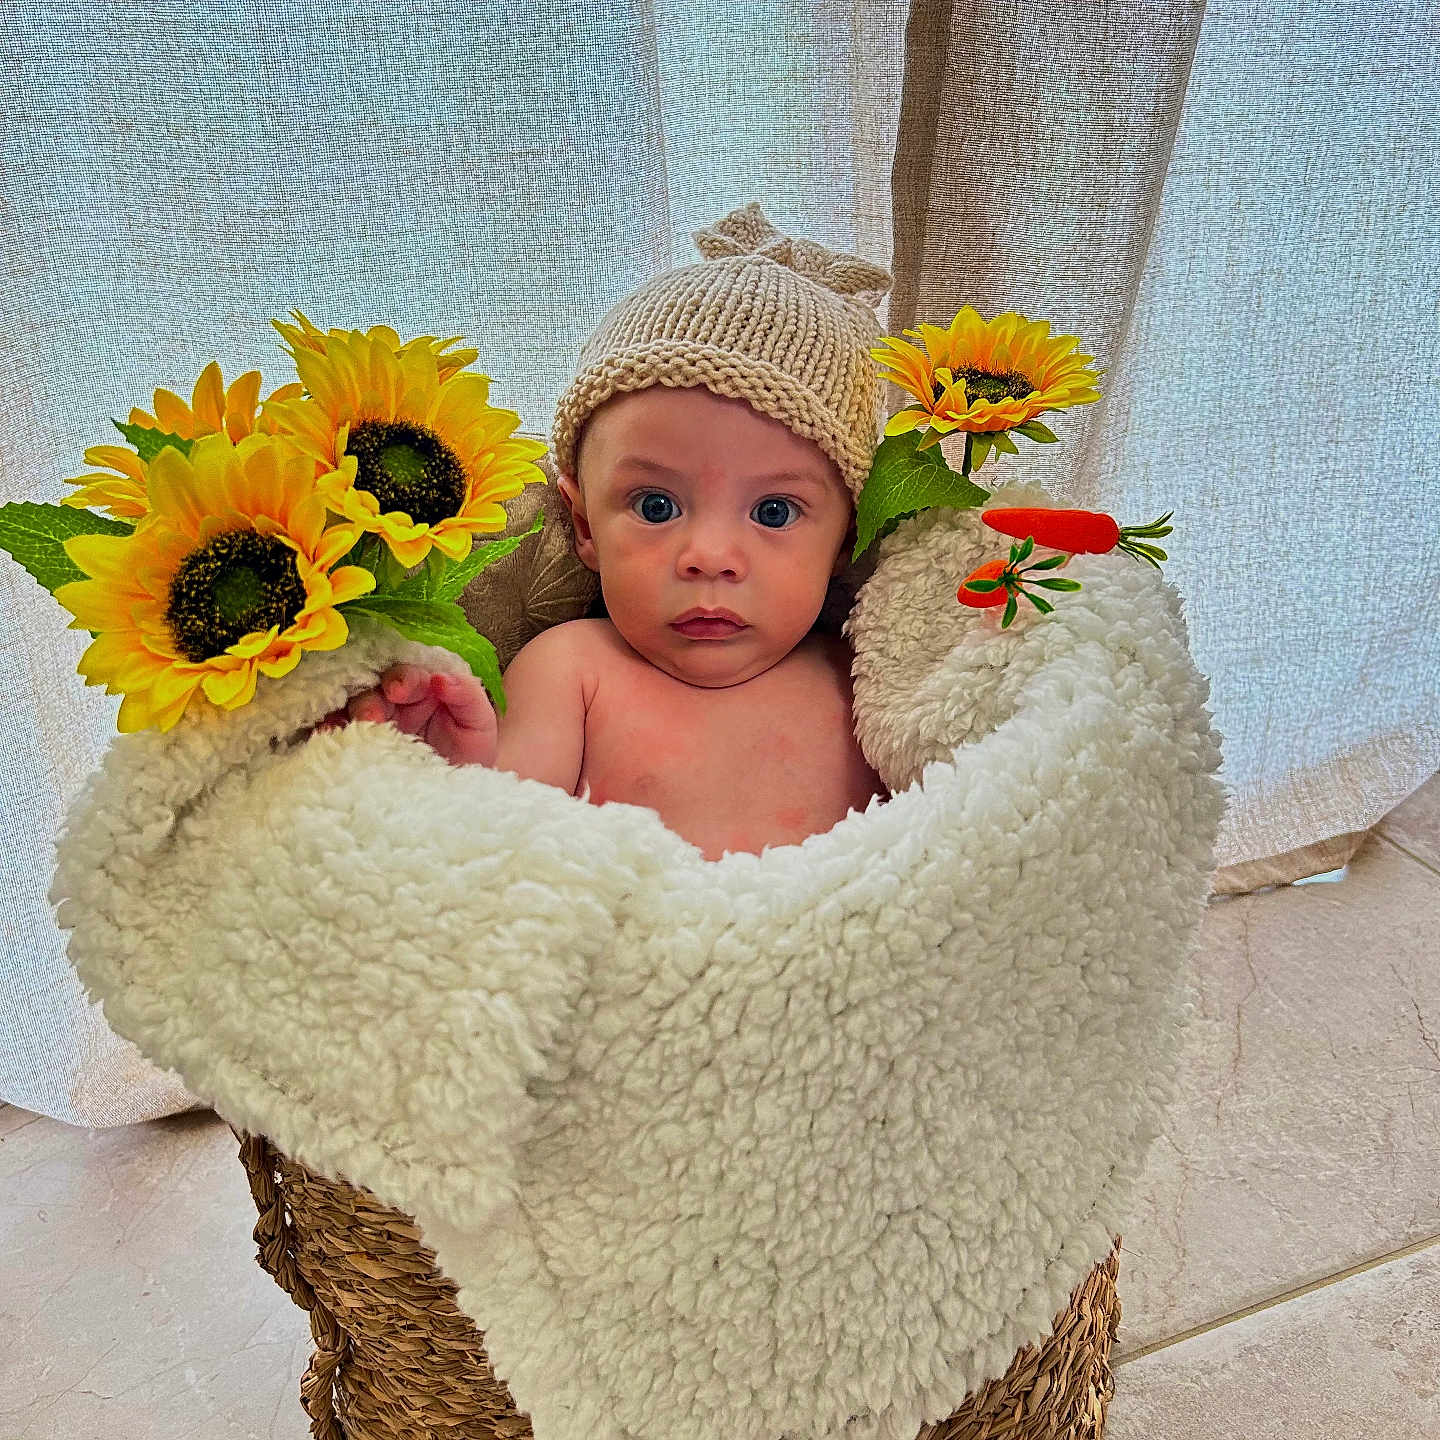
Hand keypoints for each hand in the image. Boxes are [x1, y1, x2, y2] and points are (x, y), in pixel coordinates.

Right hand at [315, 664, 498, 766]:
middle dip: (369, 700)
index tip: (398, 691)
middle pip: (372, 689)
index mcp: (422, 687)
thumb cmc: (470, 750)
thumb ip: (467, 695)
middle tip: (371, 717)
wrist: (461, 794)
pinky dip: (330, 733)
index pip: (408, 675)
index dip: (402, 679)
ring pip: (350, 709)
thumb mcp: (479, 722)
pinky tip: (328, 739)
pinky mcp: (357, 747)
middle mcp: (392, 701)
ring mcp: (373, 724)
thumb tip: (442, 678)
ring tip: (349, 731)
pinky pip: (338, 734)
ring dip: (348, 717)